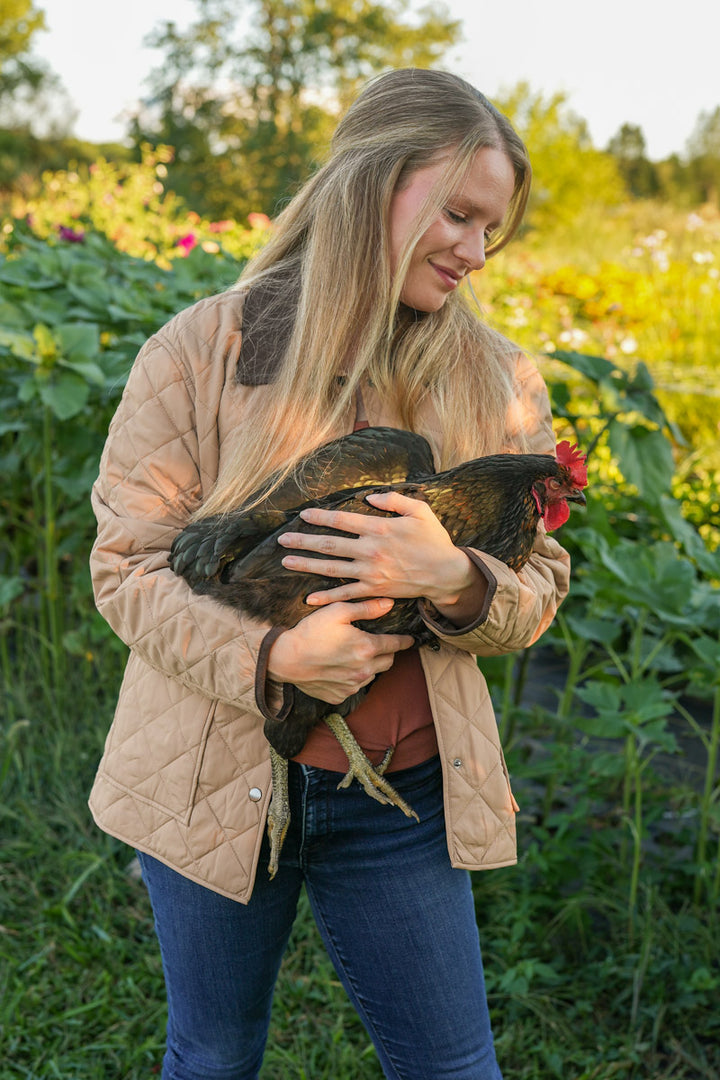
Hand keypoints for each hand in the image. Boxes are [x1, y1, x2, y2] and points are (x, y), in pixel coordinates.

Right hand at [266, 597, 413, 704]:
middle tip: (379, 644)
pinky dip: (353, 678)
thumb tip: (389, 604)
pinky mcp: (340, 696)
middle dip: (388, 653)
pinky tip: (340, 667)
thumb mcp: (338, 611)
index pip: (396, 645)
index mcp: (367, 648)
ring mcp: (352, 686)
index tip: (411, 640)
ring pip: (372, 675)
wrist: (285, 659)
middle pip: (388, 662)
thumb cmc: (311, 631)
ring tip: (356, 655)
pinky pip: (354, 687)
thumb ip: (367, 608)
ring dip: (370, 665)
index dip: (405, 641)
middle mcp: (364, 670)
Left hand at [277, 491, 475, 607]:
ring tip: (286, 562)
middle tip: (282, 540)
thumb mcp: (420, 511)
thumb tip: (369, 496)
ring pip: (331, 569)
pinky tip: (309, 597)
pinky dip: (327, 597)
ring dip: (307, 565)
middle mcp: (370, 551)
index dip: (320, 517)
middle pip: (330, 545)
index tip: (303, 515)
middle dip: (303, 541)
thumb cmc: (434, 540)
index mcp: (379, 529)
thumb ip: (394, 500)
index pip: (342, 520)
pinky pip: (346, 594)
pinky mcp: (374, 590)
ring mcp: (370, 573)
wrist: (446, 574)